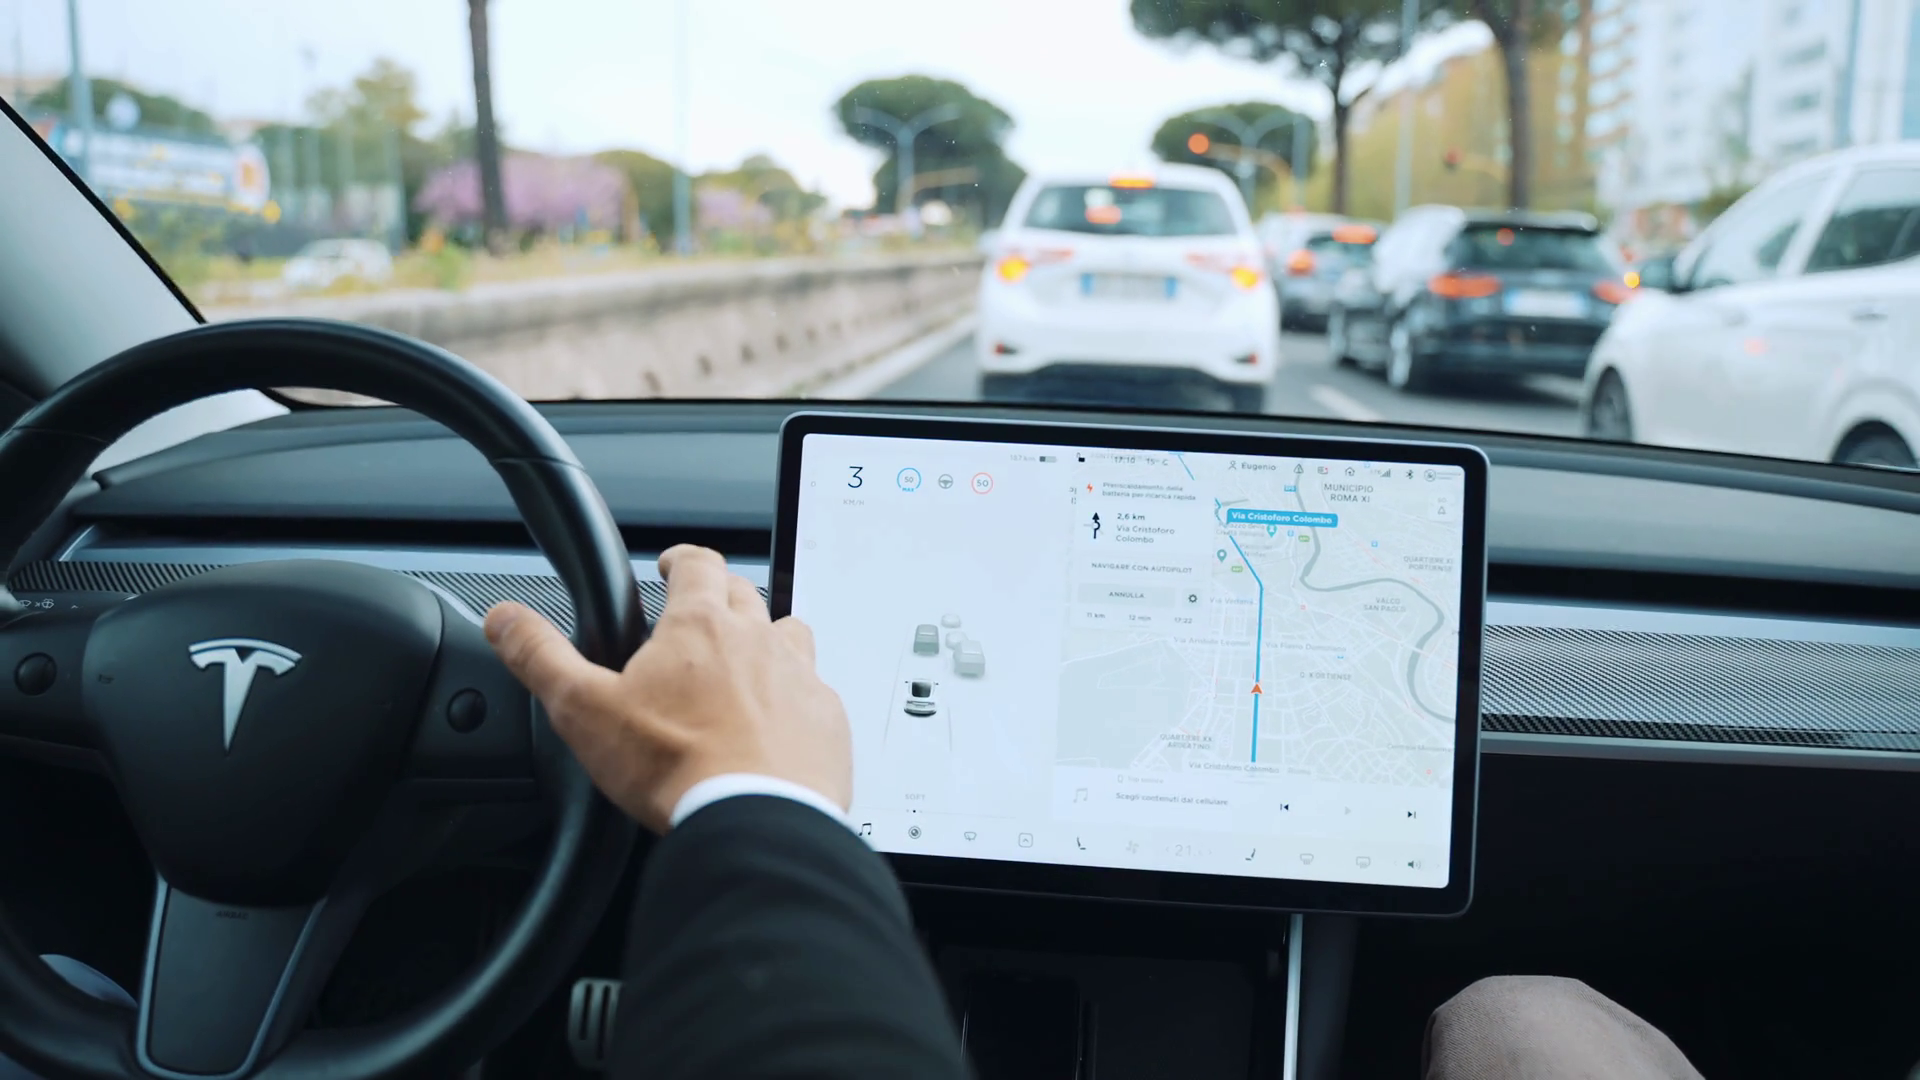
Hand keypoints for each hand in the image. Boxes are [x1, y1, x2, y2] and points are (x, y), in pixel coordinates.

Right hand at [483, 544, 851, 832]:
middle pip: (744, 595)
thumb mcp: (583, 710)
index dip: (681, 559)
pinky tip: (778, 725)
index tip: (671, 565)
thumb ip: (541, 657)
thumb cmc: (674, 768)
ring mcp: (801, 678)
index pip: (697, 564)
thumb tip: (506, 618)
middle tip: (700, 617)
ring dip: (767, 641)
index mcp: (700, 626)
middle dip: (721, 597)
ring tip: (744, 665)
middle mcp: (759, 640)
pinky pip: (816, 693)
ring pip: (789, 634)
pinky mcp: (827, 720)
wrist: (755, 822)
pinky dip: (797, 699)